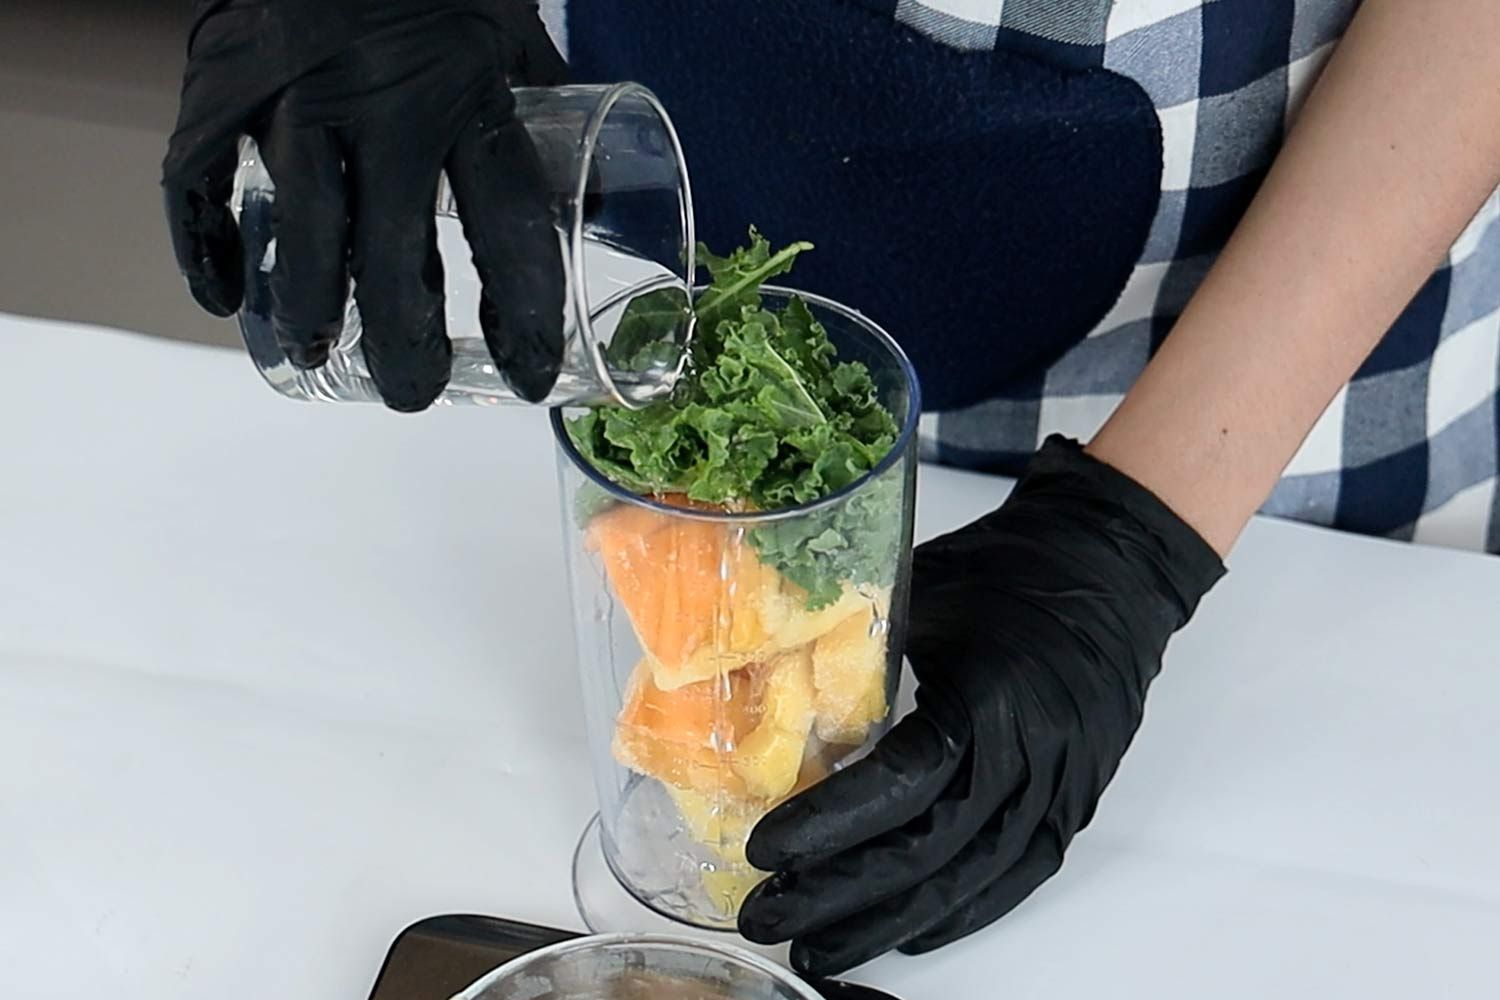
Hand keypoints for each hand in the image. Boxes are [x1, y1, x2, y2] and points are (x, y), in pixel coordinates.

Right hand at [162, 0, 567, 409]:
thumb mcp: (515, 37)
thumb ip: (552, 117)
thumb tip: (604, 206)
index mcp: (463, 92)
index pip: (505, 226)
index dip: (522, 313)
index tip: (530, 374)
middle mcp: (373, 103)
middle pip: (390, 258)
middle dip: (405, 344)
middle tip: (413, 394)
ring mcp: (287, 95)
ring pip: (296, 232)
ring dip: (308, 310)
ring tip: (320, 355)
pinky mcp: (217, 84)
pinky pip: (194, 182)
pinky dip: (201, 245)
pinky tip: (223, 295)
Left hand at [738, 436, 1225, 975]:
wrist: (1113, 564)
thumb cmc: (1014, 567)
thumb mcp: (920, 593)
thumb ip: (857, 651)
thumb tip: (774, 695)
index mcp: (991, 697)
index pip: (903, 783)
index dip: (830, 825)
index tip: (766, 848)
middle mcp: (1033, 755)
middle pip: (929, 851)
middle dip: (840, 893)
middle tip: (769, 915)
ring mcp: (1062, 786)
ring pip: (972, 879)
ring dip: (892, 920)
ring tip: (822, 946)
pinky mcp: (1077, 799)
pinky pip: (1019, 875)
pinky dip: (962, 911)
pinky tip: (911, 933)